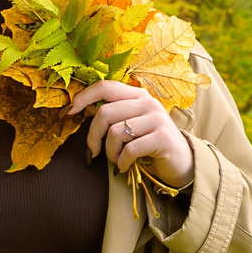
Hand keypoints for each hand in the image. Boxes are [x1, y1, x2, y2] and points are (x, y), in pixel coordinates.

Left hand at [69, 79, 194, 188]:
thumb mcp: (132, 123)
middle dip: (93, 136)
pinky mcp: (162, 137)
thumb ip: (112, 113)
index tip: (70, 111)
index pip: (105, 86)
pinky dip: (122, 162)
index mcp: (138, 95)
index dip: (84, 97)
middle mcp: (148, 103)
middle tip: (94, 151)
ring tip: (117, 159)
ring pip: (115, 133)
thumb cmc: (149, 143)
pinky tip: (125, 166)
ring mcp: (157, 119)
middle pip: (105, 113)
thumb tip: (80, 108)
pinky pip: (129, 149)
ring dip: (110, 152)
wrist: (181, 161)